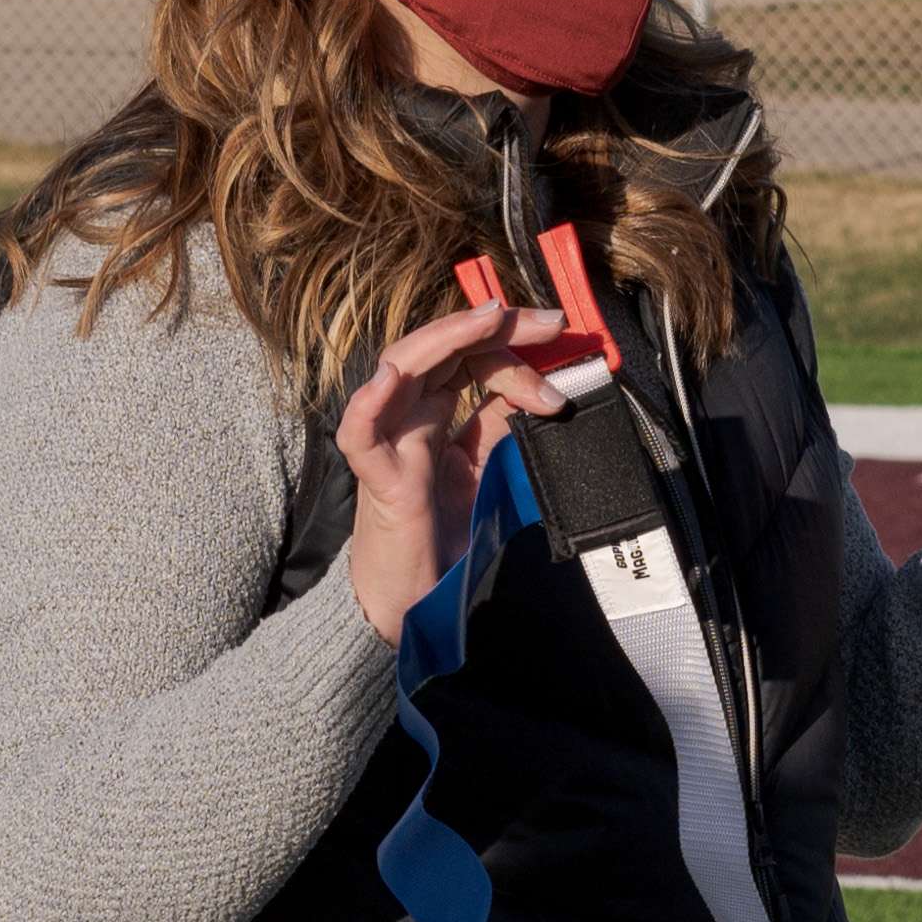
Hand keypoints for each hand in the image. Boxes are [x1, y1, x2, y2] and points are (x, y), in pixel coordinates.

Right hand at [335, 297, 573, 637]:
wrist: (419, 601)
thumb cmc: (446, 536)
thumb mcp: (487, 466)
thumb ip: (503, 425)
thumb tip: (544, 386)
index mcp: (433, 413)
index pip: (468, 356)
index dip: (514, 344)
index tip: (563, 348)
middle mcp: (408, 417)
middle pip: (439, 348)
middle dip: (493, 326)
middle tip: (549, 321)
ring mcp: (389, 444)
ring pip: (399, 368)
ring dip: (445, 340)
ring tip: (486, 322)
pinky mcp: (379, 482)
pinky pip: (359, 435)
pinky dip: (368, 405)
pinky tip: (389, 380)